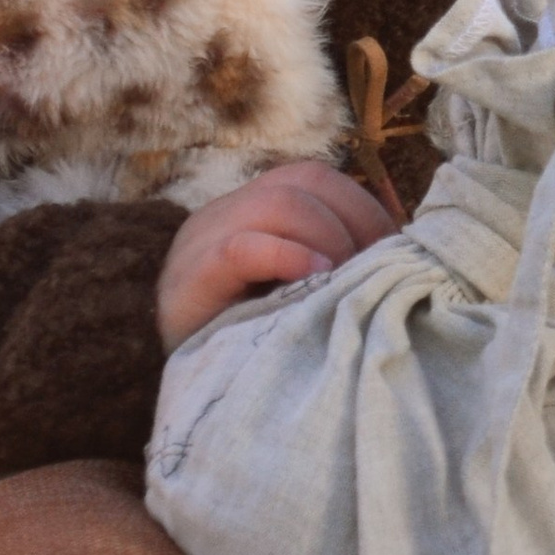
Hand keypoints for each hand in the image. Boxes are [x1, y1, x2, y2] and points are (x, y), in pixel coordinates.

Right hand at [154, 160, 390, 350]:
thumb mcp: (293, 294)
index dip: (366, 210)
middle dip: (356, 222)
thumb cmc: (242, 338)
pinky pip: (240, 249)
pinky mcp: (190, 280)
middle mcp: (229, 212)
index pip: (321, 179)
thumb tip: (398, 260)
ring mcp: (205, 241)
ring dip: (328, 238)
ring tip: (344, 280)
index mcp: (255, 209)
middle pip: (307, 181)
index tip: (396, 255)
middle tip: (377, 272)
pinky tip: (315, 278)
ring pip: (279, 203)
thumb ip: (329, 267)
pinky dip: (285, 256)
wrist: (157, 375)